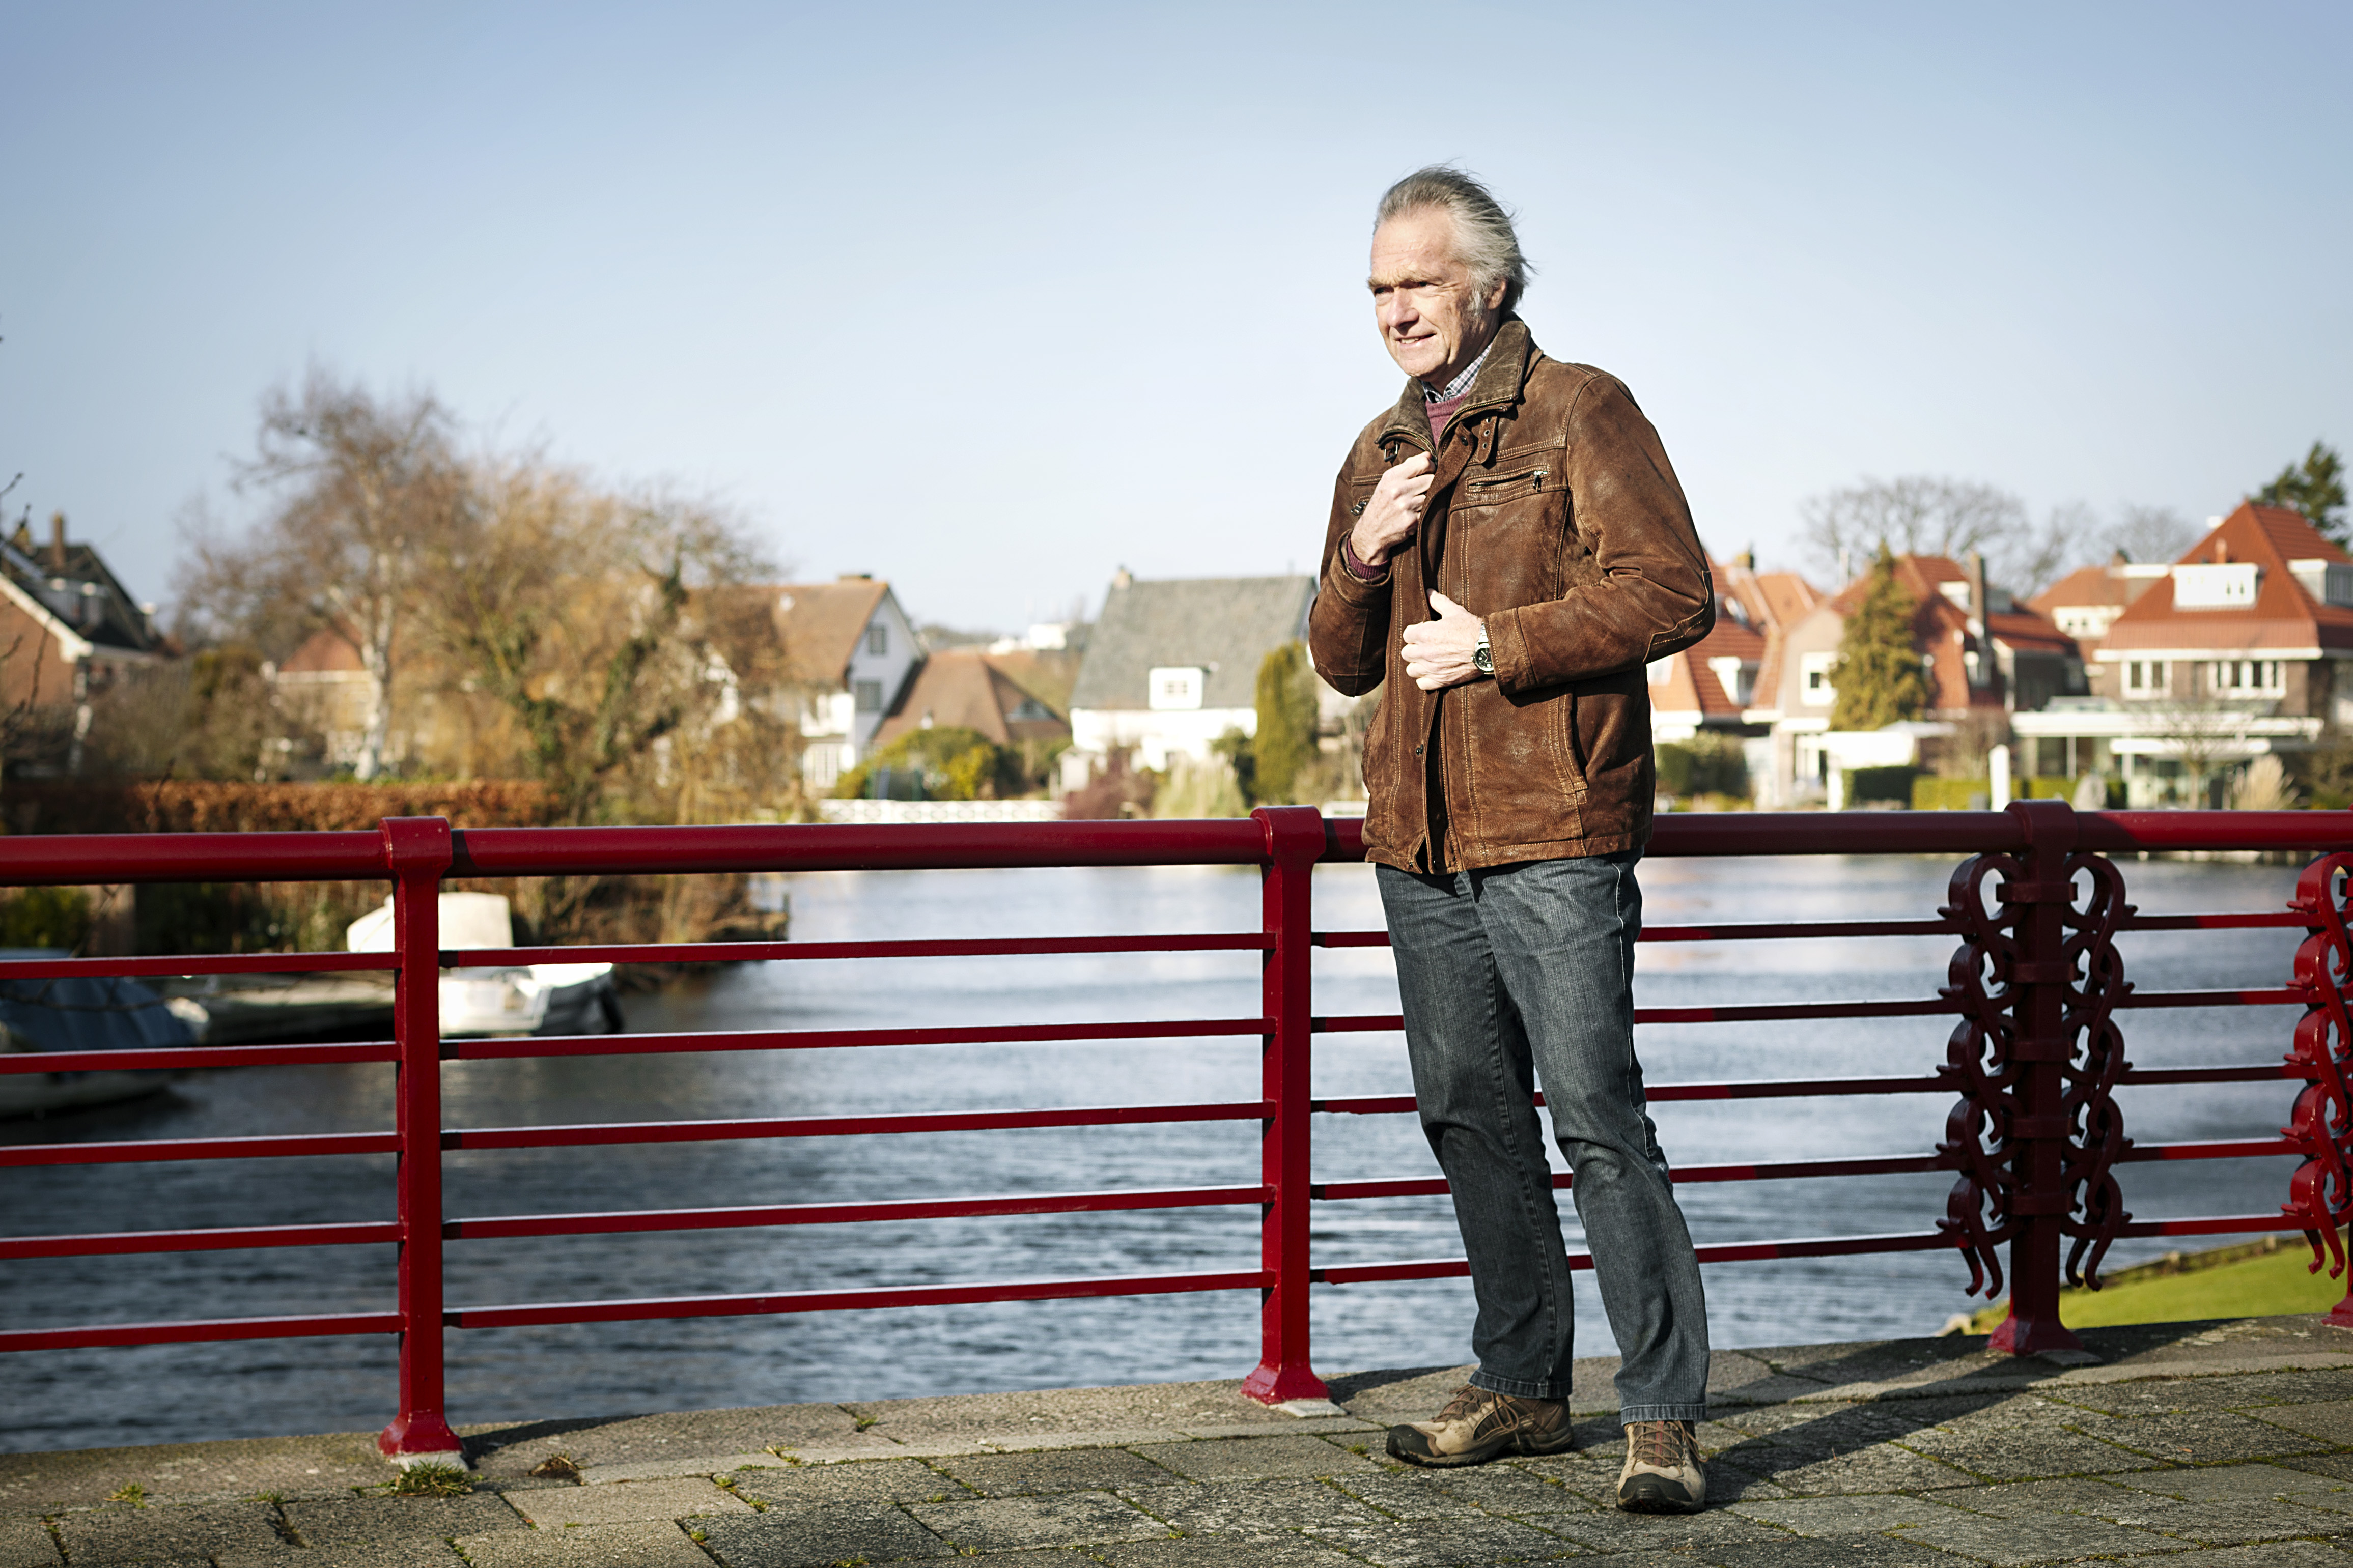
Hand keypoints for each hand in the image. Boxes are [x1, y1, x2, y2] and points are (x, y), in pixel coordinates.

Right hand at [1350, 452, 1430, 567]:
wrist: (1371, 531)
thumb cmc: (1382, 504)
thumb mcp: (1388, 481)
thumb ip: (1408, 467)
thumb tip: (1427, 455)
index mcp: (1392, 476)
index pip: (1424, 463)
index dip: (1431, 466)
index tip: (1429, 471)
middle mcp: (1398, 490)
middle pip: (1432, 479)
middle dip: (1432, 483)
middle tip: (1425, 488)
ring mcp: (1405, 506)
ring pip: (1432, 495)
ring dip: (1428, 498)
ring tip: (1417, 502)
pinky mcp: (1412, 520)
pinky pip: (1428, 510)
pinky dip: (1424, 511)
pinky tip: (1414, 513)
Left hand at [1401, 591, 1485, 689]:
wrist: (1488, 648)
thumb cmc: (1471, 628)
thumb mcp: (1455, 611)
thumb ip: (1438, 602)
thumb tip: (1429, 592)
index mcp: (1425, 634)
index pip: (1406, 635)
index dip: (1415, 633)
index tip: (1424, 632)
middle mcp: (1425, 652)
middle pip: (1406, 653)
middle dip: (1414, 649)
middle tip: (1425, 647)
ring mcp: (1432, 668)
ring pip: (1411, 670)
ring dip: (1417, 665)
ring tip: (1427, 661)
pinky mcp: (1440, 680)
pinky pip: (1422, 684)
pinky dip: (1425, 680)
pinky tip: (1433, 672)